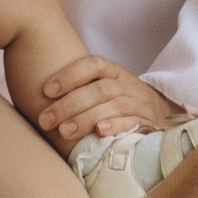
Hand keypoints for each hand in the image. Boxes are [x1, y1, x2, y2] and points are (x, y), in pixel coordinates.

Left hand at [35, 54, 182, 153]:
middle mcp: (128, 85)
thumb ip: (80, 89)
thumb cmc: (119, 104)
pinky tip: (99, 133)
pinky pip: (134, 122)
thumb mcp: (104, 90)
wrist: (163, 117)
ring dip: (86, 118)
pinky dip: (116, 126)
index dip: (70, 74)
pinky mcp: (149, 124)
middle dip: (69, 104)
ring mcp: (141, 104)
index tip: (46, 90)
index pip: (94, 64)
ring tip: (63, 132)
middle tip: (45, 120)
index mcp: (114, 72)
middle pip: (99, 89)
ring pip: (114, 105)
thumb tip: (33, 95)